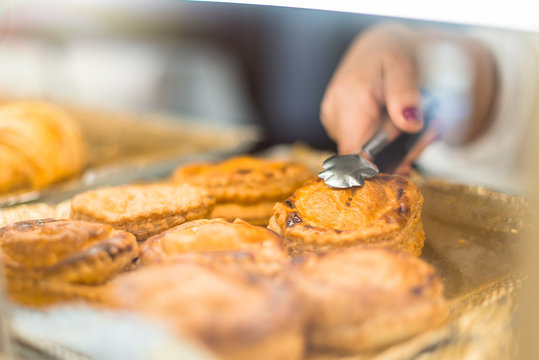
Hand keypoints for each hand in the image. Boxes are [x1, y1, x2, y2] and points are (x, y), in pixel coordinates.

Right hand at [321, 23, 496, 157]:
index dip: (374, 172)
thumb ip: (406, 95)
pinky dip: (382, 141)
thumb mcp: (404, 66)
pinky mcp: (337, 125)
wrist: (376, 45)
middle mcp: (334, 114)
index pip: (352, 155)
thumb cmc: (391, 52)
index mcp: (350, 100)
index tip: (403, 172)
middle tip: (426, 135)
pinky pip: (360, 144)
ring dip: (392, 147)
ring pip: (362, 152)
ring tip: (414, 124)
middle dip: (396, 154)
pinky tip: (398, 125)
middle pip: (362, 157)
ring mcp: (333, 121)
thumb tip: (411, 124)